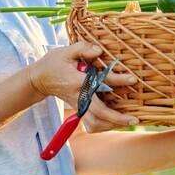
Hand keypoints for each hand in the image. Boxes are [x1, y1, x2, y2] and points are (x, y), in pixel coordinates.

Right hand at [25, 41, 139, 131]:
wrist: (40, 79)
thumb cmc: (54, 63)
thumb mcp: (65, 51)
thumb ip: (83, 48)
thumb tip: (100, 50)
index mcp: (77, 81)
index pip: (100, 82)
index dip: (117, 81)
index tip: (132, 79)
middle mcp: (79, 96)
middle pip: (99, 113)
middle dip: (117, 118)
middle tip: (134, 119)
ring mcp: (79, 106)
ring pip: (95, 123)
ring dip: (111, 125)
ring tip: (127, 121)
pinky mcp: (79, 110)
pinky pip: (92, 123)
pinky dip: (103, 126)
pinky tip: (115, 121)